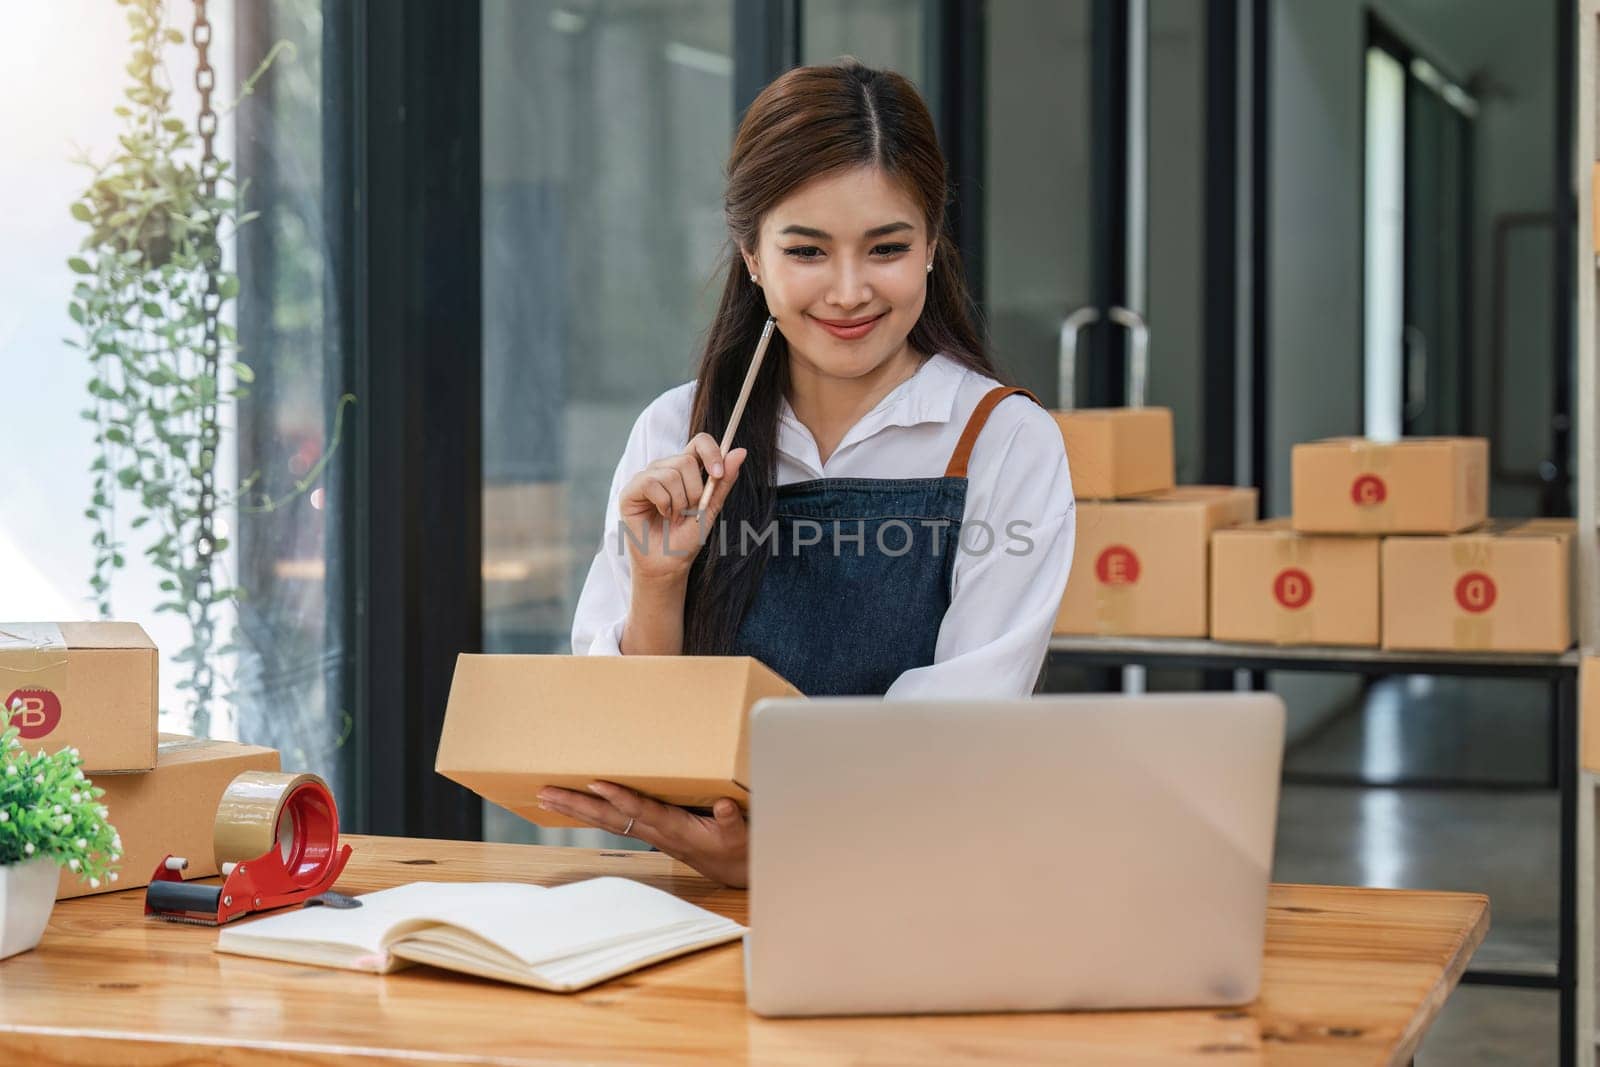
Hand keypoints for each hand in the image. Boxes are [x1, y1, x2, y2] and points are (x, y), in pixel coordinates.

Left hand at [537, 781, 748, 888]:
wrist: (737, 871)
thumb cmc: (738, 849)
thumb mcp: (741, 835)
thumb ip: (732, 821)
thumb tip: (724, 805)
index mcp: (676, 829)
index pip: (641, 811)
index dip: (619, 798)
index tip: (594, 784)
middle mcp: (656, 832)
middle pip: (609, 818)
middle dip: (577, 805)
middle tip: (546, 792)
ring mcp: (651, 834)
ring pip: (607, 821)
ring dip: (576, 810)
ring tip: (547, 797)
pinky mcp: (652, 832)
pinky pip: (615, 822)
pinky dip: (592, 813)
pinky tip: (576, 806)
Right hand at [618, 434, 747, 584]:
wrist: (669, 563)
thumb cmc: (687, 537)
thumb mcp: (711, 508)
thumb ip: (724, 481)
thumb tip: (741, 452)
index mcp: (685, 469)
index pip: (699, 442)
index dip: (711, 452)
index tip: (718, 474)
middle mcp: (664, 469)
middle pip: (686, 460)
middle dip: (694, 492)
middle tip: (689, 511)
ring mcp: (646, 478)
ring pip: (670, 473)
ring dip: (679, 503)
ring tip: (675, 517)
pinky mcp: (630, 491)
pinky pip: (652, 483)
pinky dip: (663, 504)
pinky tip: (661, 515)